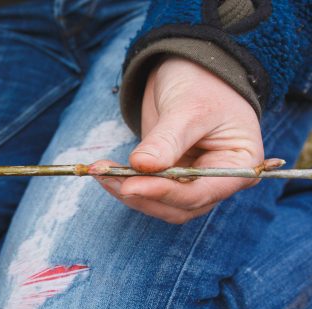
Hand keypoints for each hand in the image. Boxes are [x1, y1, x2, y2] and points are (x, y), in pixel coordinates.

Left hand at [93, 57, 262, 223]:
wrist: (191, 71)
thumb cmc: (203, 84)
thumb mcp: (188, 108)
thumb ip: (167, 140)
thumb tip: (142, 166)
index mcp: (239, 166)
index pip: (201, 193)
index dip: (164, 193)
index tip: (130, 186)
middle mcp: (218, 181)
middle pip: (178, 206)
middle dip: (141, 194)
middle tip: (107, 176)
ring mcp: (193, 184)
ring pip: (159, 204)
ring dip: (128, 192)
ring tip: (100, 171)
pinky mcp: (170, 180)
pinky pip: (147, 191)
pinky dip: (125, 184)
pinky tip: (105, 172)